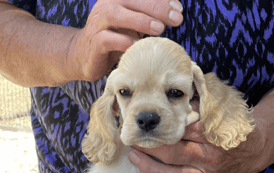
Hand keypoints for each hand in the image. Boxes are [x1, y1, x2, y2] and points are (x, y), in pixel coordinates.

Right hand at [66, 0, 183, 81]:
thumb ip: (147, 18)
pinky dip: (124, 41)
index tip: (179, 9)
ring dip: (140, 20)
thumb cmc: (114, 40)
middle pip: (132, 0)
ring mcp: (98, 23)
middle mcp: (107, 5)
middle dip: (156, 7)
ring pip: (117, 14)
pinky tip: (138, 46)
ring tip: (159, 28)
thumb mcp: (132, 26)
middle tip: (176, 18)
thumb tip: (174, 15)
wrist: (85, 56)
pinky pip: (108, 39)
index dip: (160, 0)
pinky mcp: (95, 41)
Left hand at [127, 109, 263, 172]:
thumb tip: (174, 94)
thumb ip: (198, 104)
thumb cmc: (231, 126)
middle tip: (134, 139)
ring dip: (151, 169)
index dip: (161, 126)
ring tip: (134, 158)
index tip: (145, 121)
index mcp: (211, 135)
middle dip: (150, 147)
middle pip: (173, 153)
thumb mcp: (219, 110)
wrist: (252, 149)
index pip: (181, 130)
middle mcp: (208, 156)